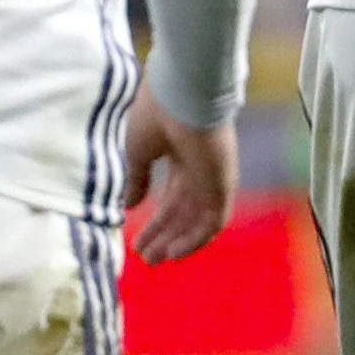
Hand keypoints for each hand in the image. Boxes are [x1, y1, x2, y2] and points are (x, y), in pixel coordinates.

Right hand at [119, 90, 239, 263]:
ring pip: (197, 219)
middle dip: (164, 234)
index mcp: (181, 154)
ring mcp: (214, 176)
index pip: (171, 196)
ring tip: (156, 259)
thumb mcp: (137, 151)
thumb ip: (137, 180)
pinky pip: (213, 220)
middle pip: (183, 211)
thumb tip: (130, 207)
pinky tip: (175, 252)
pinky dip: (196, 238)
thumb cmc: (156, 114)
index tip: (136, 240)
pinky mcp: (223, 184)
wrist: (182, 95)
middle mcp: (200, 168)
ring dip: (177, 241)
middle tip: (146, 258)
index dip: (155, 220)